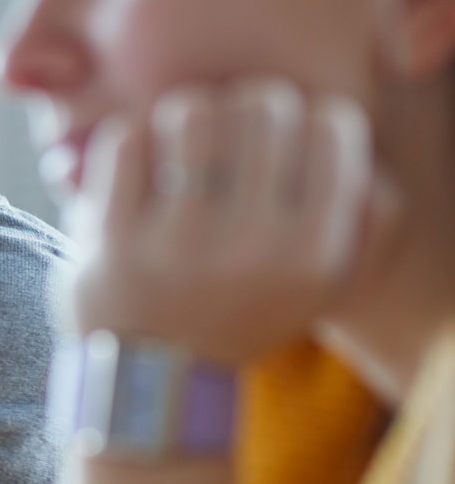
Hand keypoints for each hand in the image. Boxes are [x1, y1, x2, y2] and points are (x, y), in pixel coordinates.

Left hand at [67, 80, 389, 363]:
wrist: (157, 380)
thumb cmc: (246, 310)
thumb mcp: (330, 282)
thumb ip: (371, 219)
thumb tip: (356, 144)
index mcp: (314, 251)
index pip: (332, 125)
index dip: (309, 112)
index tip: (288, 131)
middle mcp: (251, 246)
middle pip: (265, 105)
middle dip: (249, 103)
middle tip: (234, 128)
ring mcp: (175, 242)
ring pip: (193, 111)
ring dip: (190, 111)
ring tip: (188, 135)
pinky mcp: (111, 239)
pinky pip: (125, 140)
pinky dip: (134, 135)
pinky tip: (144, 157)